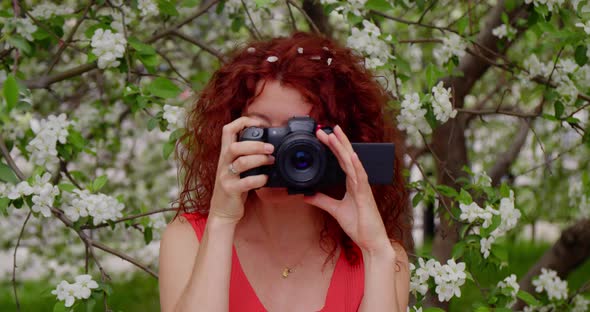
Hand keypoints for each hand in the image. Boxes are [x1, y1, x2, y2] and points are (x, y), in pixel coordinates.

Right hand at [209, 117, 274, 223]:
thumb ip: (247, 156)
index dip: (243, 122)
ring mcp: (225, 177)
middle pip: (235, 145)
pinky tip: (265, 178)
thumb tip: (269, 144)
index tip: (260, 123)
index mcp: (226, 154)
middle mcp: (223, 163)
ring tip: (271, 161)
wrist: (223, 212)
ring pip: (241, 162)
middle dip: (255, 144)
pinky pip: (245, 182)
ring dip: (259, 159)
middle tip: (271, 148)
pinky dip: (258, 179)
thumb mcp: (238, 168)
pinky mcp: (230, 190)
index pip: (228, 130)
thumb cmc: (234, 187)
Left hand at [303, 125, 392, 254]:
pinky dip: (357, 166)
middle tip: (326, 128)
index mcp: (352, 183)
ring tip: (335, 134)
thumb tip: (307, 195)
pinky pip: (361, 178)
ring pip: (352, 163)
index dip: (333, 147)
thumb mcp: (335, 210)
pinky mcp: (366, 196)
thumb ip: (322, 200)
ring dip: (344, 148)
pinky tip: (352, 156)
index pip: (341, 160)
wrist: (371, 242)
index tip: (324, 135)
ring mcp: (363, 188)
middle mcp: (358, 182)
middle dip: (337, 141)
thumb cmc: (359, 225)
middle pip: (347, 157)